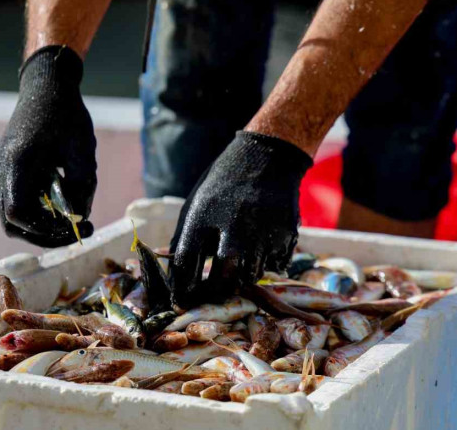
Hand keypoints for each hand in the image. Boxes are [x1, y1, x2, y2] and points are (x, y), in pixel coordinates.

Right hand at [0, 45, 96, 247]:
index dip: (46, 229)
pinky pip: (20, 203)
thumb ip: (82, 188)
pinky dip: (41, 212)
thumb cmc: (66, 116)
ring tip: (78, 220)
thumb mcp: (82, 152)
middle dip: (47, 234)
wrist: (46, 89)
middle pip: (14, 223)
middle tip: (82, 232)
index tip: (75, 229)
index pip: (18, 214)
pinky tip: (66, 204)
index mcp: (15, 163)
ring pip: (15, 217)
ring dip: (45, 225)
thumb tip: (80, 219)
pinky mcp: (5, 174)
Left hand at [167, 132, 312, 307]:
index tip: (182, 298)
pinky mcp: (284, 234)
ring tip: (238, 264)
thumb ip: (185, 235)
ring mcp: (262, 232)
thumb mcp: (198, 202)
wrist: (268, 157)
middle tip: (213, 291)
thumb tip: (171, 270)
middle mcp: (232, 226)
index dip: (181, 288)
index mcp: (202, 216)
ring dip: (242, 276)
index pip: (185, 264)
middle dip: (215, 291)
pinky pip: (273, 264)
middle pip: (222, 278)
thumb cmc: (225, 182)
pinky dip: (265, 262)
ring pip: (250, 275)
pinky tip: (261, 248)